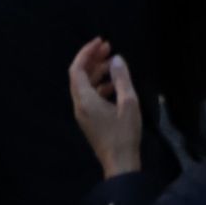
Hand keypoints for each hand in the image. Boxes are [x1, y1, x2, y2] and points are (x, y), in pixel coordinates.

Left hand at [67, 39, 143, 178]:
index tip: (101, 42)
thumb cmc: (124, 133)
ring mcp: (83, 114)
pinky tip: (115, 84)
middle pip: (79, 77)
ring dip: (96, 72)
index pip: (77, 70)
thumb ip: (121, 79)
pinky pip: (90, 96)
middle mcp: (80, 106)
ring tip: (114, 63)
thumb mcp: (128, 103)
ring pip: (84, 86)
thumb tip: (116, 58)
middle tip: (109, 47)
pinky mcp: (89, 120)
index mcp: (85, 100)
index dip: (86, 53)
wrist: (119, 163)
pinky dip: (100, 84)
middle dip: (92, 60)